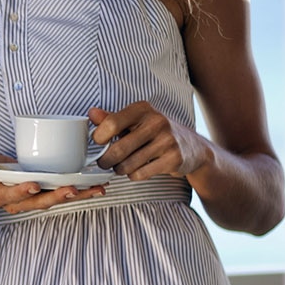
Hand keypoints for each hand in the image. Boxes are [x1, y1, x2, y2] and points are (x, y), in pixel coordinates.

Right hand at [0, 145, 105, 213]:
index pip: (10, 195)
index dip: (22, 191)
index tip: (34, 185)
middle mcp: (15, 201)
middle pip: (38, 202)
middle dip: (57, 196)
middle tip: (73, 190)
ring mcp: (29, 197)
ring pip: (53, 199)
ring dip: (75, 195)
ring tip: (96, 189)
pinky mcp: (40, 190)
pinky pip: (59, 193)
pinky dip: (78, 190)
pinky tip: (96, 185)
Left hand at [90, 102, 213, 179]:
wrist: (193, 147)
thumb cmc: (156, 133)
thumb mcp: (135, 121)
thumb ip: (112, 118)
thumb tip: (91, 113)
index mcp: (143, 109)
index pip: (112, 123)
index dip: (99, 137)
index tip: (98, 143)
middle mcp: (157, 122)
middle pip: (118, 148)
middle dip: (105, 160)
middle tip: (104, 162)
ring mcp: (167, 140)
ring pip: (128, 164)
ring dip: (119, 169)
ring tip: (120, 166)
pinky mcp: (174, 159)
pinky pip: (141, 174)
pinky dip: (133, 175)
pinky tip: (136, 170)